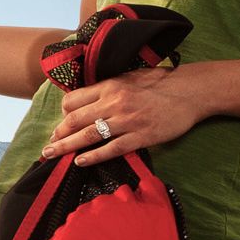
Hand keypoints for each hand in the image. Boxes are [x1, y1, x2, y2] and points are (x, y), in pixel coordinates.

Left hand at [41, 62, 214, 165]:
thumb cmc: (161, 83)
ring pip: (87, 136)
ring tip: (52, 154)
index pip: (73, 100)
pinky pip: (111, 149)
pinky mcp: (140, 137)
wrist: (191, 91)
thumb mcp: (129, 77)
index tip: (61, 122)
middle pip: (75, 119)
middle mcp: (114, 103)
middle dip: (58, 134)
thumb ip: (108, 88)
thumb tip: (89, 99)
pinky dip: (93, 156)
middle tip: (48, 145)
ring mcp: (126, 121)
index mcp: (110, 86)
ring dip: (66, 147)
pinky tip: (80, 162)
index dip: (63, 113)